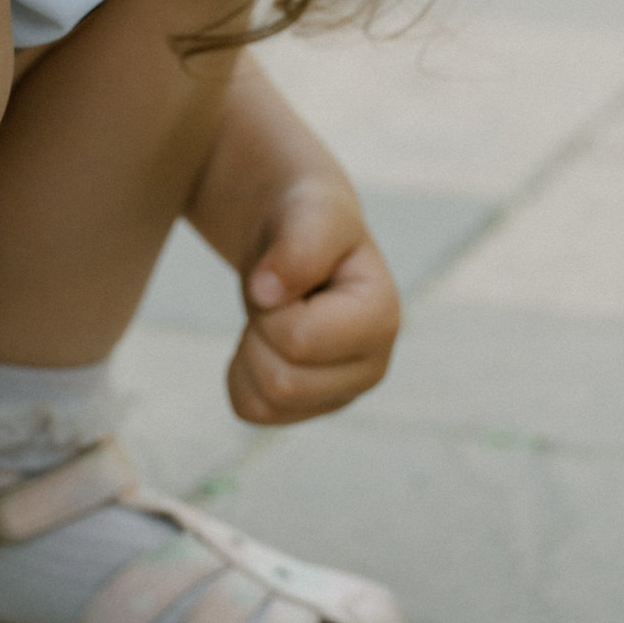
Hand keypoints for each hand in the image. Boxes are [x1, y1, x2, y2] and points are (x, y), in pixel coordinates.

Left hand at [226, 171, 399, 428]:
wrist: (295, 231)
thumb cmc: (307, 217)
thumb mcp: (310, 212)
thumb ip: (299, 245)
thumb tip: (268, 293)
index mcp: (382, 319)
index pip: (299, 342)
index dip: (269, 307)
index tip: (282, 275)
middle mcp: (373, 366)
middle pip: (282, 383)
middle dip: (259, 332)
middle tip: (274, 295)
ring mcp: (343, 391)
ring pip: (267, 403)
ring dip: (249, 352)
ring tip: (273, 314)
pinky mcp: (311, 405)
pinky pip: (252, 411)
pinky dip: (240, 375)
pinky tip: (262, 340)